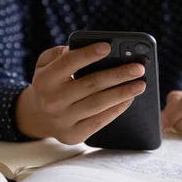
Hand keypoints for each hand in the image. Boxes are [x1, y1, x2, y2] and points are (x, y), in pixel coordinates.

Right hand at [16, 43, 145, 144]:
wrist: (39, 116)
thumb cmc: (52, 82)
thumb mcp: (46, 64)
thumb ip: (60, 52)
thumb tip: (85, 48)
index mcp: (44, 80)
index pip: (68, 63)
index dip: (88, 54)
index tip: (108, 46)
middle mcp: (52, 101)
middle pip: (91, 85)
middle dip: (118, 75)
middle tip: (139, 68)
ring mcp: (63, 120)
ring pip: (98, 104)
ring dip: (123, 93)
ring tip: (141, 84)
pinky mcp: (74, 135)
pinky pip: (100, 121)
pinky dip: (117, 109)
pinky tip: (130, 98)